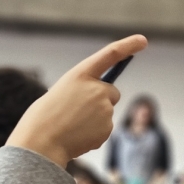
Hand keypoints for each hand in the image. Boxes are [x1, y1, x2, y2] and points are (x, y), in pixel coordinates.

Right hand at [6, 35, 147, 166]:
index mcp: (80, 74)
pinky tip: (77, 136)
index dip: (128, 45)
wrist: (40, 143)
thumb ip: (83, 91)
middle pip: (112, 92)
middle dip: (102, 100)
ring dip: (95, 118)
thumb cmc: (44, 117)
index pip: (110, 54)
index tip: (143, 40)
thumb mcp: (61, 93)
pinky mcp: (107, 127)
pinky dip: (94, 133)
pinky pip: (104, 129)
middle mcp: (97, 89)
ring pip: (107, 112)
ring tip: (72, 125)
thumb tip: (100, 102)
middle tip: (79, 110)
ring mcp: (104, 109)